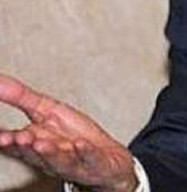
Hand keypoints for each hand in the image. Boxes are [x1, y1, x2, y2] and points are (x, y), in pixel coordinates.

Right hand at [0, 73, 137, 191]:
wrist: (105, 158)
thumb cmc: (73, 135)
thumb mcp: (46, 109)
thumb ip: (20, 96)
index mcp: (34, 142)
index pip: (14, 143)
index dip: (6, 140)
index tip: (0, 137)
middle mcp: (49, 155)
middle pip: (34, 152)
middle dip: (25, 146)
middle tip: (17, 138)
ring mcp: (71, 160)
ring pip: (58, 158)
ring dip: (49, 152)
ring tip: (41, 143)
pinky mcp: (93, 162)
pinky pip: (88, 158)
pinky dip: (84, 152)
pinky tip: (80, 144)